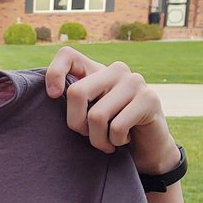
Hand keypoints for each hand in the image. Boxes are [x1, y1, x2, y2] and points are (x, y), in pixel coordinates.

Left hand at [44, 46, 180, 170]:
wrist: (147, 147)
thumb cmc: (111, 131)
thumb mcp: (87, 114)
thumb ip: (73, 102)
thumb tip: (52, 94)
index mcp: (97, 70)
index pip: (67, 55)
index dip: (54, 73)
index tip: (54, 96)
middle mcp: (116, 69)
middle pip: (76, 93)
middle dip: (77, 124)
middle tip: (88, 134)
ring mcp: (134, 81)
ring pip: (96, 116)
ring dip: (98, 140)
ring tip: (108, 141)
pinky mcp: (149, 98)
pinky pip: (116, 127)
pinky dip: (115, 142)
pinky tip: (125, 139)